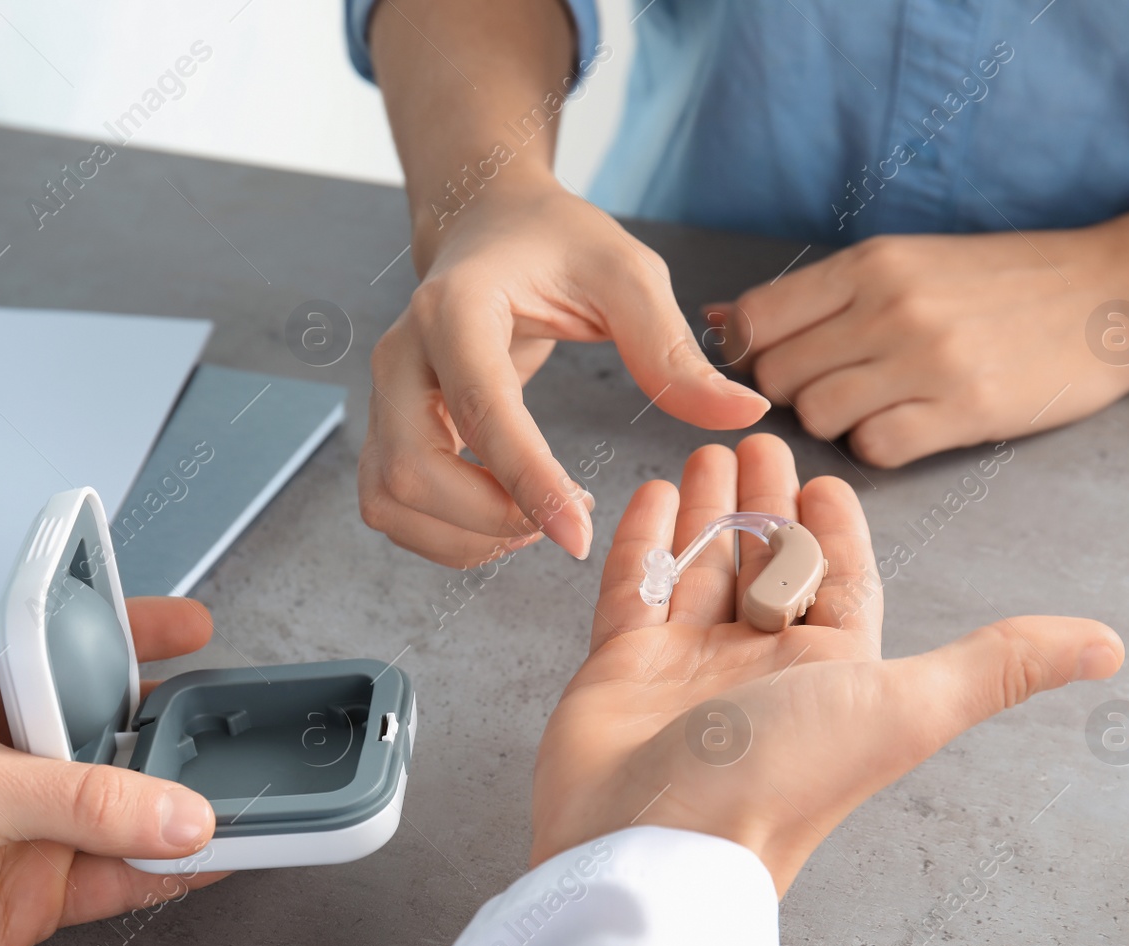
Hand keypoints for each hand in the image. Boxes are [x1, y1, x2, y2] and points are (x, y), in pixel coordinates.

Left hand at [0, 596, 227, 945]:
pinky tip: (205, 861)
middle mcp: (13, 754)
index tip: (194, 625)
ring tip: (232, 802)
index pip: (76, 646)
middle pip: (114, 732)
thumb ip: (86, 799)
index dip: (135, 631)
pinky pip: (122, 875)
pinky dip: (168, 870)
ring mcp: (29, 824)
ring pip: (127, 808)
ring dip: (176, 809)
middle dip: (171, 731)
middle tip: (227, 727)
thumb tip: (178, 812)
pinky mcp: (39, 890)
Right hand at [360, 176, 768, 567]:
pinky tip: (506, 520)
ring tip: (536, 525)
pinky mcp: (387, 427)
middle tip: (564, 524)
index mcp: (455, 307)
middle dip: (487, 519)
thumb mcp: (627, 275)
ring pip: (390, 499)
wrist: (488, 227)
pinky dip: (444, 534)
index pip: (480, 408)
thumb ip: (674, 349)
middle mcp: (402, 354)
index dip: (526, 480)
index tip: (578, 536)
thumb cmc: (556, 245)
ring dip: (460, 536)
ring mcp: (385, 395)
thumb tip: (744, 413)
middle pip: (413, 469)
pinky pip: (392, 505)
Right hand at [531, 434, 1123, 894]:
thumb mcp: (907, 706)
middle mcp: (759, 668)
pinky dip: (643, 541)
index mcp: (830, 673)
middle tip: (757, 440)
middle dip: (765, 502)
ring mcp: (686, 667)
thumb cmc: (783, 775)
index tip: (828, 480)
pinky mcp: (618, 669)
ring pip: (701, 569)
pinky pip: (635, 589)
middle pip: (766, 564)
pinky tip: (651, 493)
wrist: (659, 839)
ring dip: (706, 510)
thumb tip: (1110, 645)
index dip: (837, 530)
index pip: (840, 583)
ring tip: (704, 451)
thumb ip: (998, 665)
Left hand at [710, 228, 1128, 467]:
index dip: (755, 354)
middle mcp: (889, 307)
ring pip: (818, 417)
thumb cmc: (1003, 282)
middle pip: (778, 378)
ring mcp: (926, 359)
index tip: (785, 363)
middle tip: (841, 388)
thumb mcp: (908, 262)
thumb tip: (725, 322)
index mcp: (870, 264)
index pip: (757, 320)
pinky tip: (911, 426)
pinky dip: (881, 447)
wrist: (1115, 292)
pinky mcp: (963, 410)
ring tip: (881, 405)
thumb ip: (821, 295)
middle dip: (795, 395)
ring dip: (838, 424)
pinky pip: (875, 450)